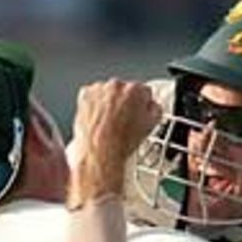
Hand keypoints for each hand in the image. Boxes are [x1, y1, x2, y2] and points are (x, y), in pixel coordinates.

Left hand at [69, 79, 162, 206]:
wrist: (99, 154)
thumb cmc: (121, 144)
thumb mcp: (150, 127)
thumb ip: (155, 110)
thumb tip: (152, 106)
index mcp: (136, 90)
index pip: (143, 92)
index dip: (141, 106)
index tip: (137, 114)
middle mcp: (117, 86)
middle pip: (125, 91)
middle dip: (124, 104)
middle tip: (122, 122)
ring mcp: (100, 89)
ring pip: (107, 93)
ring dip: (108, 104)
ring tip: (107, 125)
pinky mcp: (85, 95)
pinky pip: (92, 96)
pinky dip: (93, 105)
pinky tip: (96, 121)